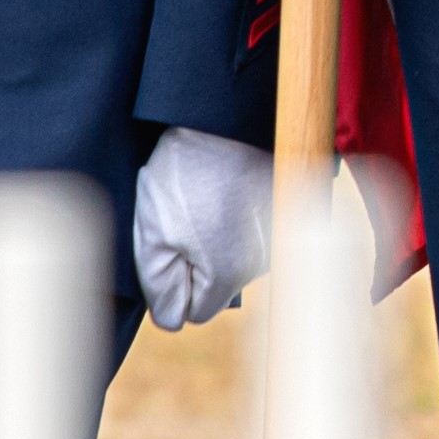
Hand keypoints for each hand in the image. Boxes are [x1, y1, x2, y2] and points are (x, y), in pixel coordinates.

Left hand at [130, 129, 273, 332]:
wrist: (225, 118)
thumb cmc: (184, 174)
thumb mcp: (153, 234)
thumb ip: (160, 287)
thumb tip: (173, 320)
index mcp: (227, 275)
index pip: (194, 312)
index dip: (174, 284)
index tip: (169, 247)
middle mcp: (261, 265)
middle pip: (217, 286)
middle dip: (197, 262)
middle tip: (183, 218)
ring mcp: (278, 239)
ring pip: (235, 261)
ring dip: (217, 240)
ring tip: (205, 198)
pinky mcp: (285, 215)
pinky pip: (252, 237)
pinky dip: (238, 221)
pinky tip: (226, 191)